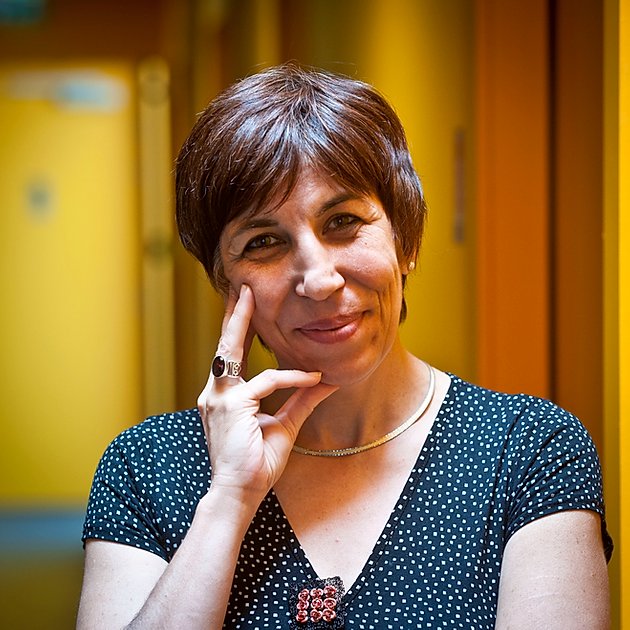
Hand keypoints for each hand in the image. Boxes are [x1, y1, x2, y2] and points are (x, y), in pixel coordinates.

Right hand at [197, 284, 336, 502]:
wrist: (239, 494)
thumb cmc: (257, 463)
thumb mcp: (285, 425)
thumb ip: (301, 400)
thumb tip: (326, 382)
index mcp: (224, 396)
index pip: (230, 355)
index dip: (236, 329)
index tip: (244, 306)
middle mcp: (215, 392)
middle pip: (223, 344)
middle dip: (232, 314)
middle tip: (241, 287)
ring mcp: (219, 397)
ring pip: (232, 350)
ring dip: (242, 322)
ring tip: (251, 297)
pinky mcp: (231, 405)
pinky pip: (267, 381)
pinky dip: (292, 377)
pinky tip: (313, 378)